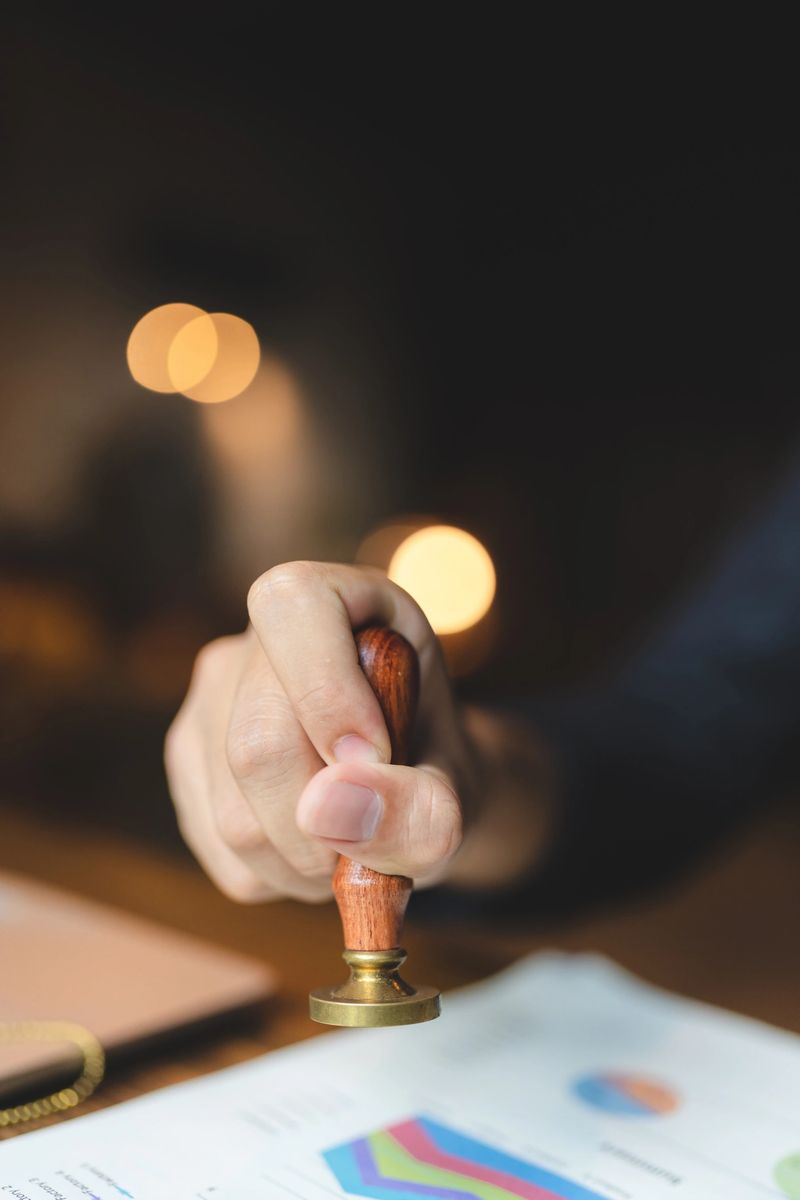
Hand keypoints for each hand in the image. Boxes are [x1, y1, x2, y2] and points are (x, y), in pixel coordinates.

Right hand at [165, 562, 549, 903]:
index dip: (327, 690)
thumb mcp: (458, 792)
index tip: (378, 755)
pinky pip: (217, 846)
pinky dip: (277, 874)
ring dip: (307, 862)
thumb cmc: (434, 774)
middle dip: (326, 824)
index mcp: (339, 599)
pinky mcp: (187, 758)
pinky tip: (311, 849)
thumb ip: (420, 803)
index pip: (293, 606)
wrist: (407, 795)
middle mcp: (256, 641)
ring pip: (233, 813)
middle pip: (257, 743)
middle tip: (377, 838)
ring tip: (351, 843)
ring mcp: (209, 698)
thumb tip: (329, 809)